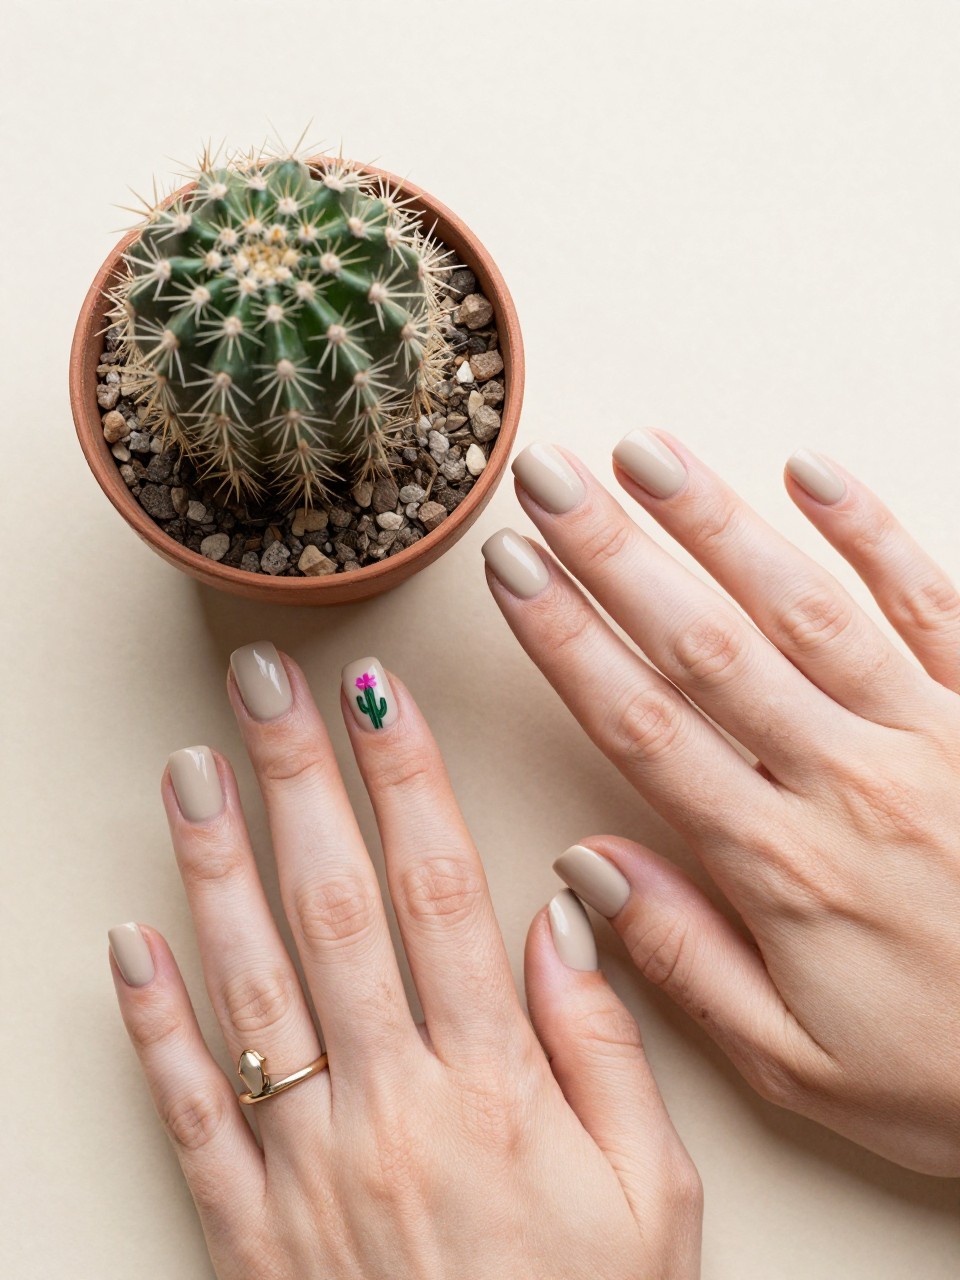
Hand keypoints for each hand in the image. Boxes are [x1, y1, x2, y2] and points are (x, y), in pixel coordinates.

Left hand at [108, 645, 701, 1277]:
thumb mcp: (652, 1197)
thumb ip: (606, 1046)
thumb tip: (562, 916)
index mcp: (493, 1086)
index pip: (439, 891)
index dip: (406, 781)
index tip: (377, 697)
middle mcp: (390, 1104)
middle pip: (335, 906)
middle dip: (296, 778)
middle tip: (262, 685)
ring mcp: (307, 1164)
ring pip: (251, 984)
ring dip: (215, 867)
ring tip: (191, 769)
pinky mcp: (247, 1227)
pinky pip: (191, 1109)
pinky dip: (152, 1021)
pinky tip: (126, 941)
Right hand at [485, 433, 959, 1175]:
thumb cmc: (951, 1075)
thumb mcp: (799, 1066)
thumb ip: (686, 960)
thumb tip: (585, 867)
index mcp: (784, 865)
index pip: (645, 727)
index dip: (566, 640)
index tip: (511, 570)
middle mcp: (847, 779)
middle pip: (705, 645)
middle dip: (614, 552)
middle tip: (547, 477)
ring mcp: (930, 734)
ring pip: (804, 607)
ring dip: (718, 522)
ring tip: (645, 452)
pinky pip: (933, 604)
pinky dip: (871, 533)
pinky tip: (811, 470)